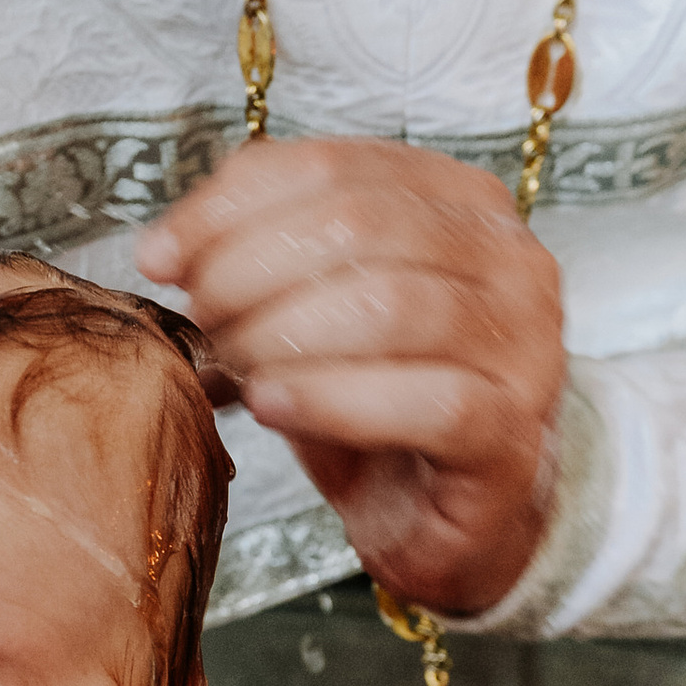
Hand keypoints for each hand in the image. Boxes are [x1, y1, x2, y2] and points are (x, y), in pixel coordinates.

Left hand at [141, 139, 563, 614]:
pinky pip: (427, 402)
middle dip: (251, 270)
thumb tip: (167, 246)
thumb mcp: (309, 311)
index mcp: (461, 201)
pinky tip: (272, 405)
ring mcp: (525, 344)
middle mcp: (510, 257)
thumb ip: (257, 253)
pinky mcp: (516, 431)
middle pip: (358, 225)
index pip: (333, 167)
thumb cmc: (376, 406)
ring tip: (232, 366)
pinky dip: (333, 400)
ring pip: (391, 305)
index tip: (160, 255)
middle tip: (201, 321)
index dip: (230, 205)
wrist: (444, 519)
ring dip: (283, 335)